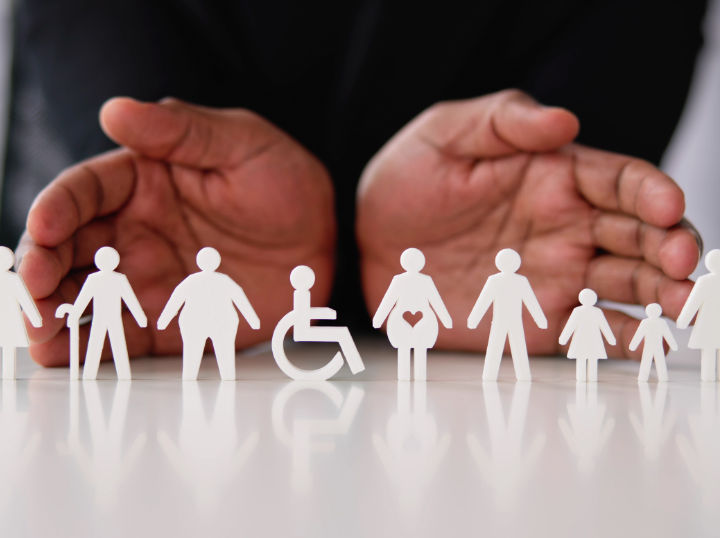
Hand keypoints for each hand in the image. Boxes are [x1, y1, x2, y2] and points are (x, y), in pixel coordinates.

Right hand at [19, 98, 335, 365]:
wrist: (328, 240)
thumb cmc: (285, 181)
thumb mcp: (241, 142)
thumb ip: (181, 131)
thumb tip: (115, 110)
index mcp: (142, 181)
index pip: (84, 191)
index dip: (57, 207)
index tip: (45, 225)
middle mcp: (134, 232)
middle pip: (69, 249)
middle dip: (41, 269)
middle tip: (32, 289)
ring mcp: (150, 279)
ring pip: (86, 297)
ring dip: (54, 315)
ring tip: (39, 332)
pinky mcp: (172, 322)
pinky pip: (126, 337)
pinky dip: (94, 348)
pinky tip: (69, 357)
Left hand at [357, 90, 698, 357]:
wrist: (366, 244)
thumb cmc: (406, 181)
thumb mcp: (444, 135)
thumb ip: (501, 121)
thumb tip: (564, 121)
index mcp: (554, 178)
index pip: (619, 180)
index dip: (650, 192)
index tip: (665, 206)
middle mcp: (567, 228)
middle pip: (638, 236)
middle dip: (670, 248)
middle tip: (681, 263)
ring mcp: (555, 277)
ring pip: (627, 286)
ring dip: (663, 296)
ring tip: (684, 307)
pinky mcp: (535, 321)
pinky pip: (588, 332)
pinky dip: (624, 340)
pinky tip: (650, 345)